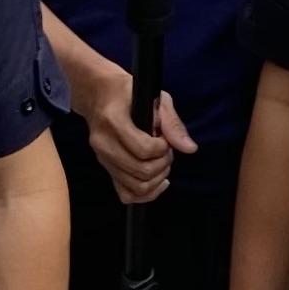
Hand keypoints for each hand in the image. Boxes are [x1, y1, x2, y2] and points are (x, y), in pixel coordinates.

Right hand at [67, 56, 195, 204]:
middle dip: (163, 164)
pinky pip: (126, 195)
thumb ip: (173, 123)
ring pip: (135, 187)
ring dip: (157, 179)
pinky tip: (157, 181)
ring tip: (161, 163)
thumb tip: (189, 149)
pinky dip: (146, 194)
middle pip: (141, 171)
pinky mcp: (105, 170)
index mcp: (113, 120)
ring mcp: (102, 159)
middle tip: (166, 150)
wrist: (99, 97)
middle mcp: (104, 144)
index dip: (163, 148)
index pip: (144, 149)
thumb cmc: (130, 94)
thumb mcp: (155, 98)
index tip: (164, 138)